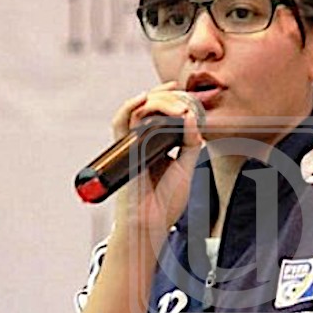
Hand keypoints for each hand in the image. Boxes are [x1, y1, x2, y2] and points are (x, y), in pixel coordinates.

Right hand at [109, 81, 203, 237]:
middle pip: (150, 106)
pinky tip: (143, 98)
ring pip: (137, 110)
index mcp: (157, 143)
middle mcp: (142, 140)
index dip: (169, 97)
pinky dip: (128, 108)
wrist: (151, 223)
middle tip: (184, 102)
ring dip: (156, 101)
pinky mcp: (123, 150)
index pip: (159, 112)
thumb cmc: (166, 201)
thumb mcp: (186, 167)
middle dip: (168, 99)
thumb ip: (190, 143)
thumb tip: (192, 117)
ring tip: (175, 103)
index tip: (181, 89)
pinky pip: (120, 124)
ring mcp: (131, 143)